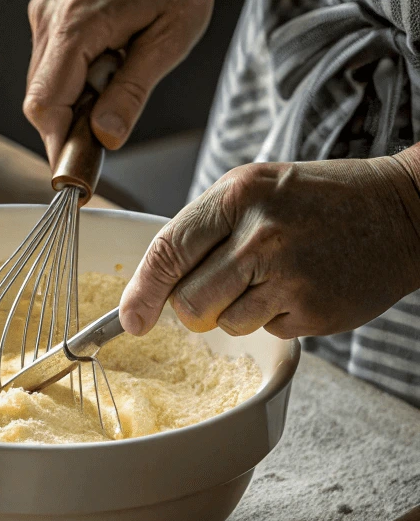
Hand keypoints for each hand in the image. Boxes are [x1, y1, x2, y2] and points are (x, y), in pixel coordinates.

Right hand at [24, 0, 226, 166]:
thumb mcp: (171, 41)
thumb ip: (132, 93)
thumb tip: (105, 138)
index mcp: (78, 21)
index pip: (44, 104)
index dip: (58, 143)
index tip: (78, 168)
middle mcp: (51, 15)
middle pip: (39, 100)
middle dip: (70, 124)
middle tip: (110, 129)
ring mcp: (45, 14)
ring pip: (43, 87)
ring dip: (74, 101)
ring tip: (118, 78)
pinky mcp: (48, 16)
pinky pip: (50, 68)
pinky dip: (74, 82)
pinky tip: (106, 64)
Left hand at [119, 152, 419, 339]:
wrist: (404, 211)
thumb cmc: (318, 200)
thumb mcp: (254, 190)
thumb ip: (201, 232)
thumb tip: (152, 291)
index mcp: (237, 195)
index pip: (167, 251)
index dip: (141, 292)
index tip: (129, 319)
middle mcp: (260, 234)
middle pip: (188, 301)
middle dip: (192, 305)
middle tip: (223, 285)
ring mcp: (289, 274)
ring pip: (224, 321)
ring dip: (237, 310)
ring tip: (273, 276)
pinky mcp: (313, 309)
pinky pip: (265, 330)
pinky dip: (274, 316)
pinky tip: (300, 286)